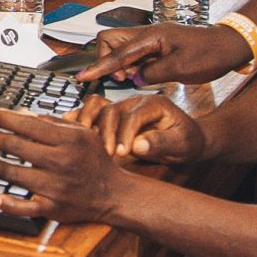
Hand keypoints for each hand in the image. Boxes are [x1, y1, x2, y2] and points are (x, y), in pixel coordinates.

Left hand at [0, 108, 123, 224]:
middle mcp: (62, 162)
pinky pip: (26, 208)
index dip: (6, 119)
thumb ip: (54, 122)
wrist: (113, 194)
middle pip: (18, 147)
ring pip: (16, 174)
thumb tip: (23, 114)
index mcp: (69, 141)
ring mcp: (56, 187)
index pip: (29, 126)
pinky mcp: (53, 208)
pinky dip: (8, 204)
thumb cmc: (95, 160)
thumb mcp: (83, 133)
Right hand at [68, 95, 210, 163]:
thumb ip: (162, 143)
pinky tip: (69, 126)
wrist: (188, 139)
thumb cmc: (187, 141)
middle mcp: (135, 102)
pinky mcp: (114, 116)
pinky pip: (93, 111)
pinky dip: (80, 118)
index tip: (123, 153)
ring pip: (97, 107)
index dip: (125, 133)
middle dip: (105, 132)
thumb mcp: (183, 143)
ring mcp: (123, 107)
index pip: (133, 115)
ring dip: (87, 122)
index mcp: (154, 104)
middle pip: (111, 110)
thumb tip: (138, 146)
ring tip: (83, 140)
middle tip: (106, 153)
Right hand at [77, 22, 250, 84]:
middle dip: (107, 59)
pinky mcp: (156, 47)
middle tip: (124, 78)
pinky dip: (131, 65)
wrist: (230, 45)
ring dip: (119, 64)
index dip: (100, 67)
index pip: (118, 53)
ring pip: (120, 47)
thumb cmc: (211, 55)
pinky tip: (143, 75)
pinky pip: (133, 54)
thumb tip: (133, 78)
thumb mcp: (182, 69)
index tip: (82, 77)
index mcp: (151, 37)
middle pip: (110, 40)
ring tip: (134, 78)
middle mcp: (147, 34)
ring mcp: (151, 39)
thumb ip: (152, 73)